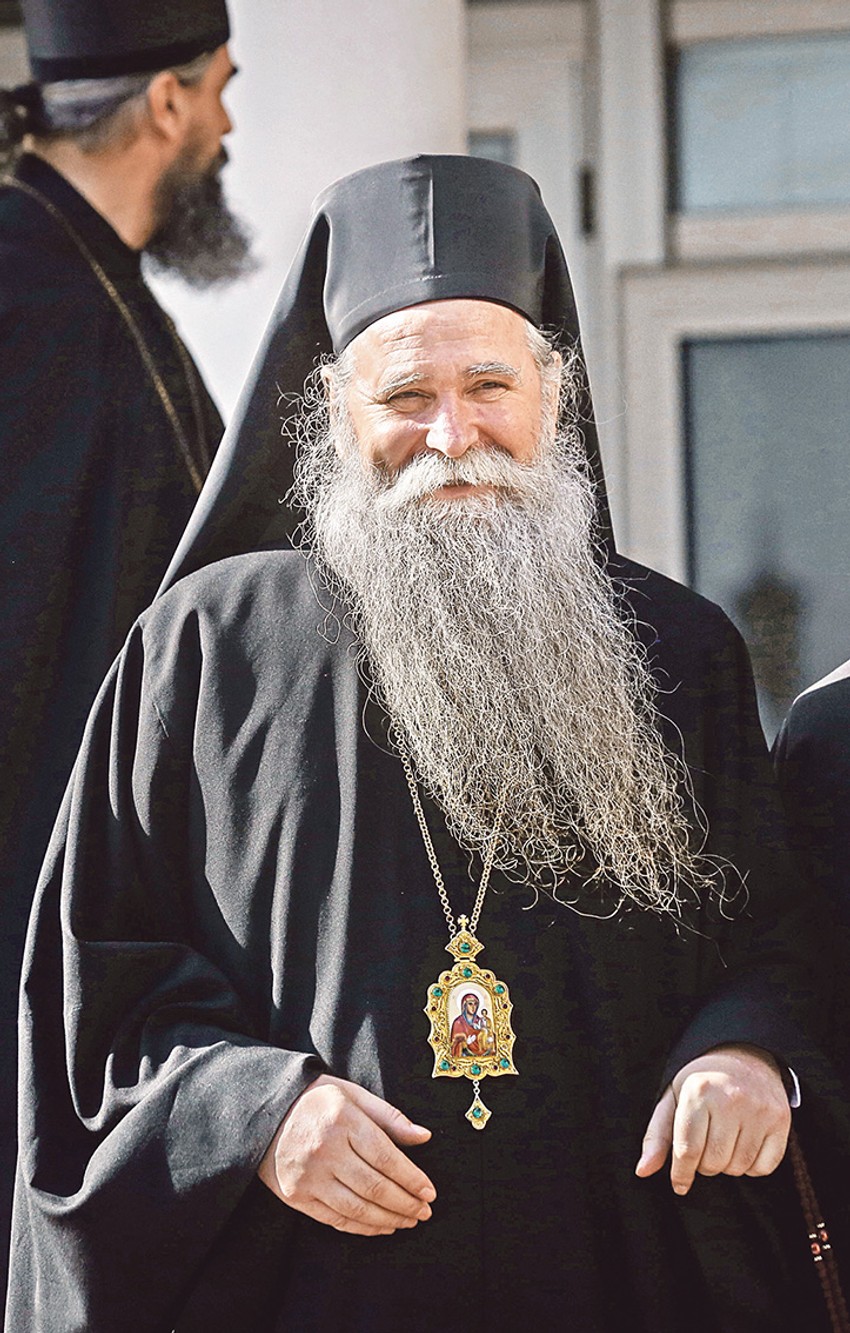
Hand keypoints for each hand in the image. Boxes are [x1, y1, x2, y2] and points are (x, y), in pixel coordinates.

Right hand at [258, 1074, 435, 1235]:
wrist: (264, 1111)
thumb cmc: (316, 1100)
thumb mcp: (352, 1094)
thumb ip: (389, 1116)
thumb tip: (424, 1137)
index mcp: (343, 1120)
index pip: (386, 1157)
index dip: (412, 1179)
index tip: (430, 1193)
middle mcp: (325, 1150)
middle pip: (375, 1186)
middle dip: (405, 1203)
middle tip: (424, 1212)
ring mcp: (308, 1176)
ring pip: (357, 1208)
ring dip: (388, 1219)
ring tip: (408, 1221)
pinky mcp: (296, 1196)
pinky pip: (335, 1219)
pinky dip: (362, 1227)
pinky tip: (382, 1226)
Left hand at [635, 1043, 790, 1195]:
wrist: (745, 1055)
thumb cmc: (702, 1082)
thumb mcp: (673, 1098)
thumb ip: (657, 1136)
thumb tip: (643, 1171)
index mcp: (698, 1091)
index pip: (687, 1150)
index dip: (681, 1173)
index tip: (679, 1184)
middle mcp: (730, 1099)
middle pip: (713, 1163)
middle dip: (704, 1164)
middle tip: (705, 1144)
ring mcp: (759, 1109)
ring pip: (738, 1167)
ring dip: (727, 1165)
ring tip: (723, 1141)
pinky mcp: (781, 1119)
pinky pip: (764, 1167)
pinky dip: (752, 1166)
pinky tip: (744, 1144)